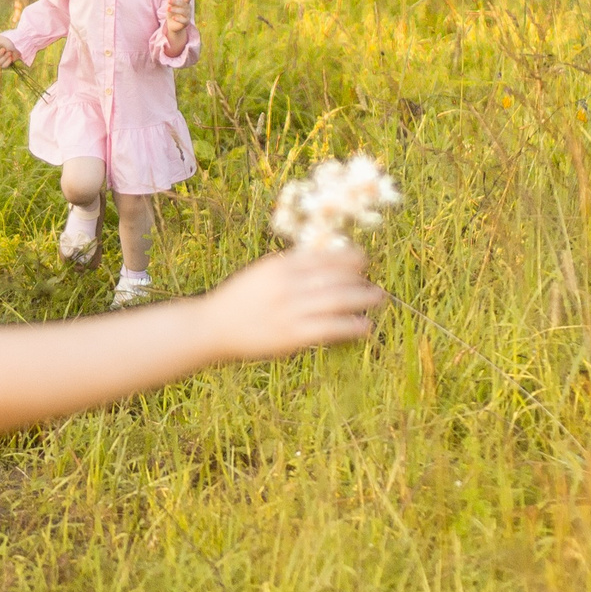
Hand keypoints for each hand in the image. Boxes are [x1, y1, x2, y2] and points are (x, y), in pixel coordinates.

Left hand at [159, 0, 193, 46]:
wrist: (172, 25)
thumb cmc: (172, 14)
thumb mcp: (169, 7)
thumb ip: (171, 2)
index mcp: (185, 4)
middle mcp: (188, 9)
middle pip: (183, 4)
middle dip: (176, 2)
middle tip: (169, 1)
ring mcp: (188, 16)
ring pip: (183, 11)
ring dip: (175, 9)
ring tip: (168, 9)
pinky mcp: (186, 22)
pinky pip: (183, 20)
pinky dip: (178, 19)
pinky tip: (173, 18)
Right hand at [198, 244, 385, 361]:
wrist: (212, 327)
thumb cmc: (239, 300)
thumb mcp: (262, 273)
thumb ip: (290, 266)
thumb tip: (327, 262)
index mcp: (280, 265)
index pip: (325, 257)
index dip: (350, 258)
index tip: (363, 261)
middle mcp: (288, 284)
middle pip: (336, 277)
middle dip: (360, 279)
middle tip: (374, 284)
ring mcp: (291, 310)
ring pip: (338, 300)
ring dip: (363, 299)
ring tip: (377, 299)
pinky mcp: (292, 335)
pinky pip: (331, 328)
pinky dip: (352, 326)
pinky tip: (365, 327)